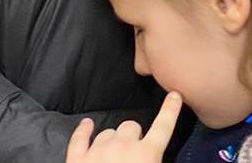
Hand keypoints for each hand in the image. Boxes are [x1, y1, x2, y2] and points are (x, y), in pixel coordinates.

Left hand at [65, 92, 182, 162]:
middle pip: (131, 126)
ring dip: (112, 140)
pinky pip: (80, 137)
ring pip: (108, 132)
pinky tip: (86, 125)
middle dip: (133, 136)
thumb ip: (155, 162)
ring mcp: (98, 150)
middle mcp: (123, 146)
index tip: (174, 95)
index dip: (170, 110)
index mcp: (147, 155)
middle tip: (133, 152)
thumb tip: (155, 159)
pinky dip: (83, 130)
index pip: (163, 127)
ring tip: (112, 156)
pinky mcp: (77, 158)